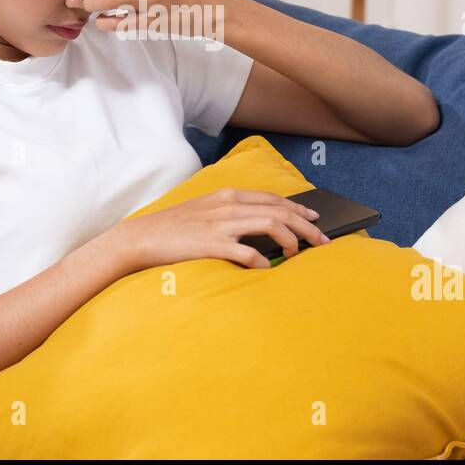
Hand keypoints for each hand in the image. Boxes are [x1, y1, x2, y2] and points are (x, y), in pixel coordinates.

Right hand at [105, 188, 331, 271]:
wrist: (142, 237)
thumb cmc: (173, 227)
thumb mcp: (204, 210)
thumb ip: (229, 213)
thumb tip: (256, 225)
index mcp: (227, 195)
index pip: (273, 199)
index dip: (298, 208)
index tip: (314, 218)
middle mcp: (228, 205)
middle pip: (279, 211)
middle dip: (306, 226)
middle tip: (322, 240)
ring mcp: (221, 224)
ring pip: (271, 225)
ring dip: (291, 240)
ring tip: (297, 254)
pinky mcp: (212, 244)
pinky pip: (248, 253)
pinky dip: (262, 261)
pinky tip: (267, 268)